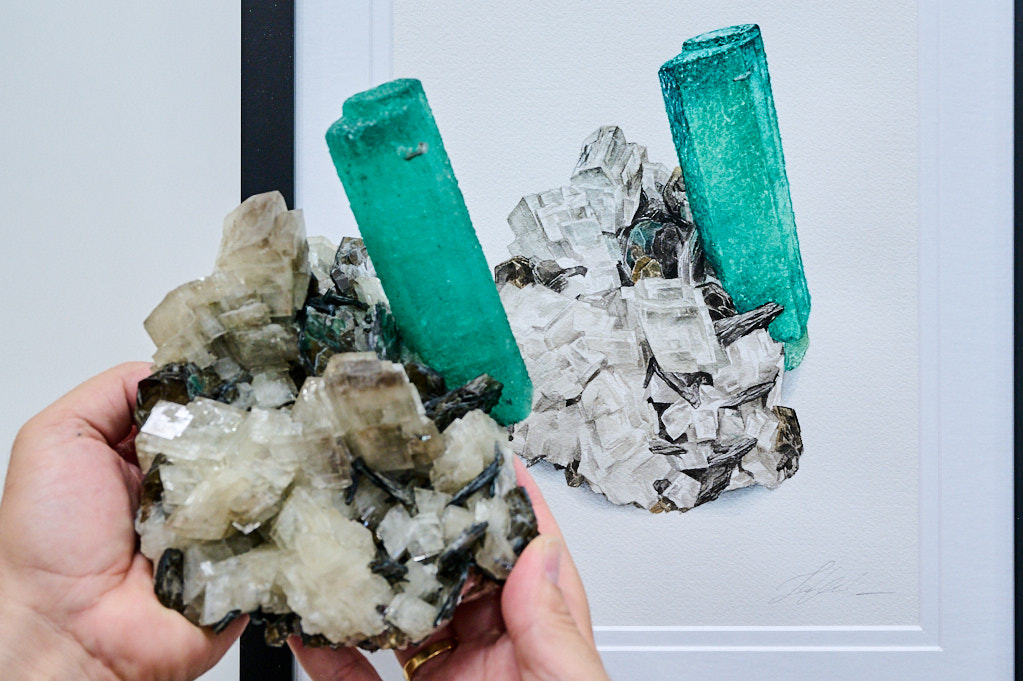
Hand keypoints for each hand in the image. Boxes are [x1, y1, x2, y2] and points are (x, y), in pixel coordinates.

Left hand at [0, 363, 245, 680]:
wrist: (68, 633)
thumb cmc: (48, 544)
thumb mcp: (55, 440)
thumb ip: (110, 394)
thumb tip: (173, 370)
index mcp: (146, 459)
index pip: (198, 409)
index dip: (216, 392)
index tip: (238, 376)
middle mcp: (186, 491)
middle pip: (238, 442)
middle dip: (248, 429)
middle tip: (256, 421)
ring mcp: (219, 528)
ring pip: (265, 484)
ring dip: (264, 475)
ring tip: (261, 467)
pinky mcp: (245, 566)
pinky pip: (278, 535)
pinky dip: (276, 522)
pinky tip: (270, 508)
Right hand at [291, 458, 609, 680]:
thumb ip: (555, 634)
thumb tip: (542, 555)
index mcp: (539, 642)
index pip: (524, 554)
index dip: (505, 500)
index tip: (478, 455)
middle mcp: (492, 655)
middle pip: (451, 573)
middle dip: (421, 528)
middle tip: (389, 483)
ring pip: (398, 618)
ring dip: (368, 583)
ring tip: (341, 541)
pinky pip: (356, 678)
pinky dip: (330, 654)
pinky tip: (309, 629)